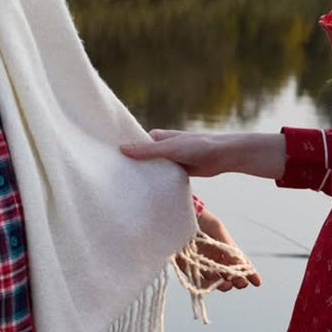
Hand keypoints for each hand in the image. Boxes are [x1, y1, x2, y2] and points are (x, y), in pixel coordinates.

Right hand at [121, 129, 286, 179]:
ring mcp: (169, 161)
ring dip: (144, 178)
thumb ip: (147, 150)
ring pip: (151, 170)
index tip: (107, 160)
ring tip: (124, 189)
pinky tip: (145, 194)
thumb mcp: (170, 148)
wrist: (224, 157)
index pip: (134, 144)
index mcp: (157, 137)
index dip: (123, 151)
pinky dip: (156, 184)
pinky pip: (162, 179)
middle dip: (131, 167)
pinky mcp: (177, 172)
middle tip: (112, 179)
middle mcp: (161, 148)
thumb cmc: (198, 146)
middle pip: (141, 158)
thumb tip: (121, 149)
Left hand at [179, 206, 260, 289]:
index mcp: (224, 248)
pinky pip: (199, 281)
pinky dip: (207, 285)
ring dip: (223, 284)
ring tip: (227, 284)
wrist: (178, 215)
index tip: (257, 283)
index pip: (240, 263)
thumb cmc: (200, 218)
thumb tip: (241, 263)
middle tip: (241, 283)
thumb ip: (228, 245)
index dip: (249, 273)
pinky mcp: (188, 268)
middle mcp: (214, 258)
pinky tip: (213, 283)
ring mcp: (202, 264)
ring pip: (216, 280)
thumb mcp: (217, 229)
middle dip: (237, 280)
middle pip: (229, 274)